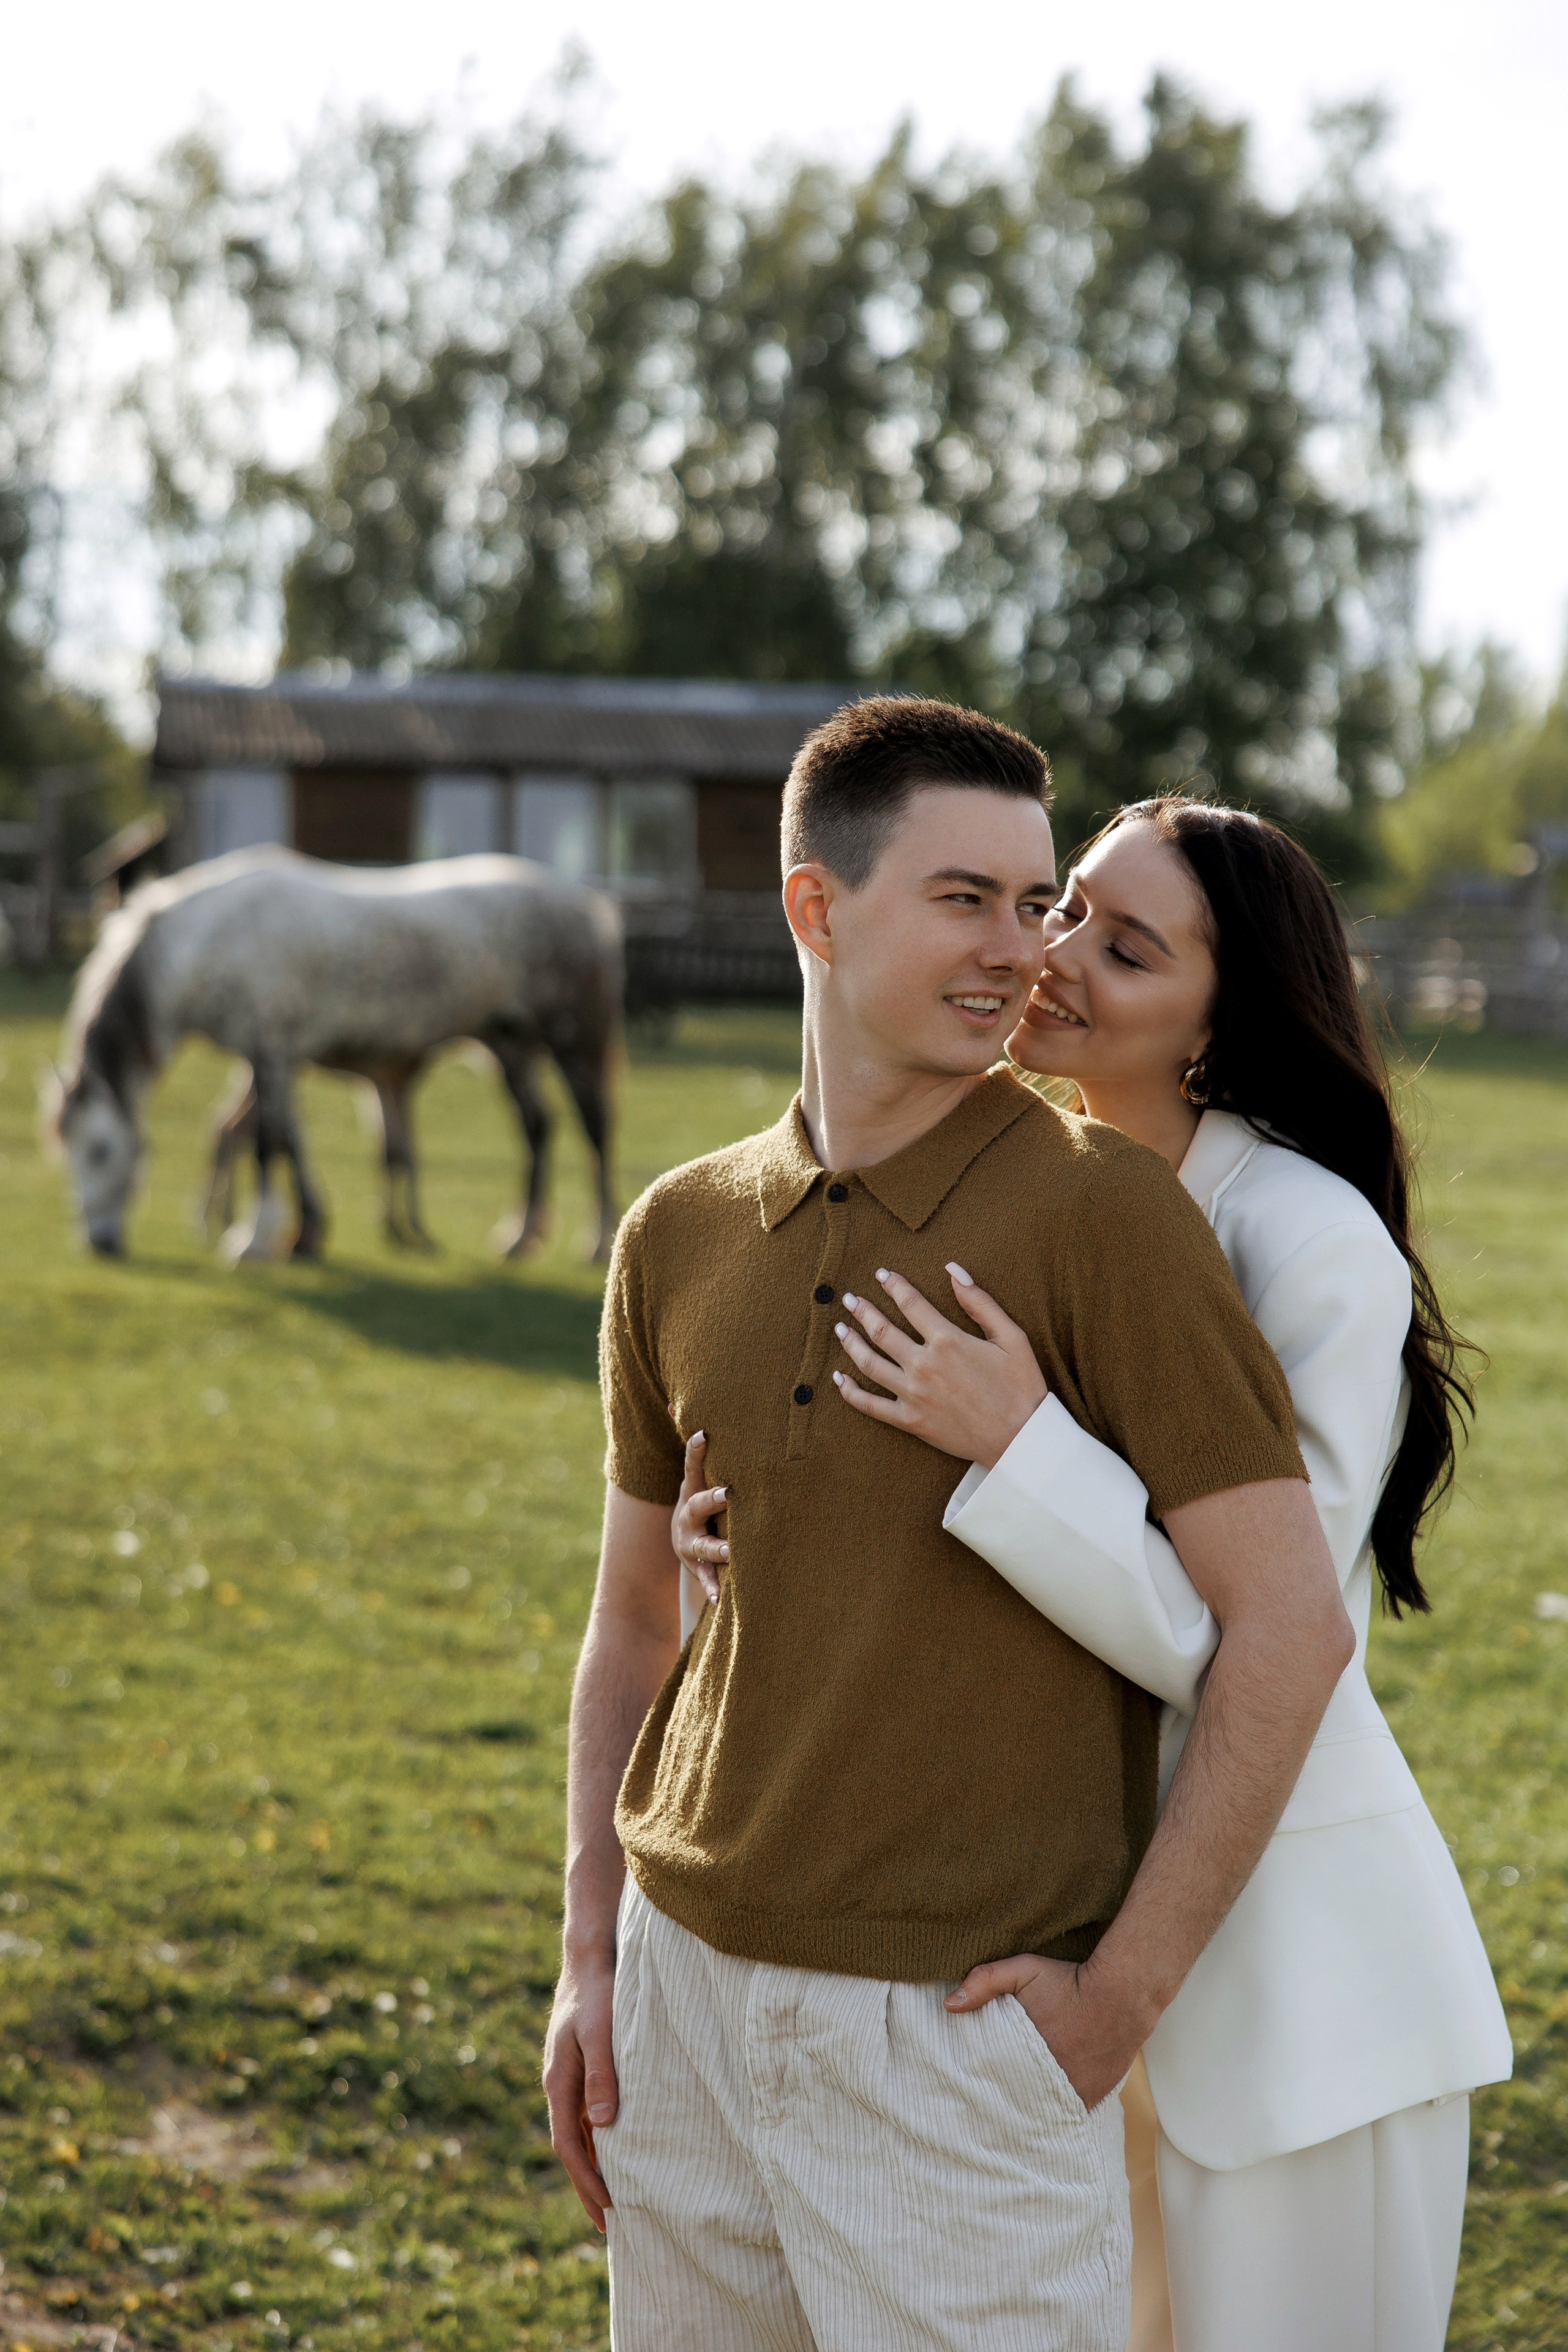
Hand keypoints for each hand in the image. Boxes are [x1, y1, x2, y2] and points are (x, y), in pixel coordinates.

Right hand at [544, 1947, 617, 2230]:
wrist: (591, 1957)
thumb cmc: (599, 1992)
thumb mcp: (601, 2031)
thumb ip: (601, 2075)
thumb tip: (602, 2125)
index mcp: (559, 2081)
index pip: (568, 2145)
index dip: (586, 2180)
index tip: (607, 2211)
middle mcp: (561, 2085)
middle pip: (571, 2147)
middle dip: (587, 2186)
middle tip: (609, 2225)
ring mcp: (571, 2078)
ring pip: (580, 2133)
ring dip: (594, 2166)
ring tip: (615, 2199)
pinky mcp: (584, 2068)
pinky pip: (588, 2115)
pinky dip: (600, 2140)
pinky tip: (617, 2151)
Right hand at [670, 1429, 726, 1605]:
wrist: (684, 1542)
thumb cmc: (700, 1499)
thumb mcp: (694, 1475)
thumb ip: (690, 1444)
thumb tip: (673, 1400)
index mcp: (692, 1490)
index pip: (692, 1466)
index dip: (695, 1450)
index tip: (703, 1434)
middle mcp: (689, 1515)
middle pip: (698, 1504)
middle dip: (712, 1498)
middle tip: (729, 1492)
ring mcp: (691, 1542)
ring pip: (703, 1544)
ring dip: (717, 1547)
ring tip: (732, 1550)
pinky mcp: (698, 1566)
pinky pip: (705, 1577)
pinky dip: (711, 1588)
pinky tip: (720, 1600)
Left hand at [831, 1264, 1048, 1468]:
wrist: (1020, 1439)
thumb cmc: (1021, 1387)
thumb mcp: (1011, 1337)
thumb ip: (980, 1302)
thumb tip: (953, 1269)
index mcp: (948, 1340)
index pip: (910, 1303)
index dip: (894, 1285)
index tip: (882, 1274)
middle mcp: (924, 1364)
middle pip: (881, 1330)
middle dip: (862, 1310)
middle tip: (849, 1298)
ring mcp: (913, 1394)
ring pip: (869, 1363)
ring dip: (850, 1342)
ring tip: (840, 1328)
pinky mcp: (910, 1421)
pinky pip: (871, 1405)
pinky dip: (850, 1392)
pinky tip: (838, 1379)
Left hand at [945, 1950, 1152, 2111]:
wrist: (1122, 1994)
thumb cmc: (1069, 1981)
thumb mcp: (1023, 1970)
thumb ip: (985, 1981)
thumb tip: (949, 2004)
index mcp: (1023, 2052)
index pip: (991, 2079)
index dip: (980, 2085)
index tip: (969, 2090)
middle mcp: (1046, 2078)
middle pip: (1014, 2100)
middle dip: (1001, 2102)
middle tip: (986, 2109)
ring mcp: (1071, 2092)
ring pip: (1040, 2111)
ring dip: (1029, 2110)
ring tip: (1013, 2117)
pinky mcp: (1091, 2097)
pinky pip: (1067, 2114)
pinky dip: (1056, 2114)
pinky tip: (1044, 2115)